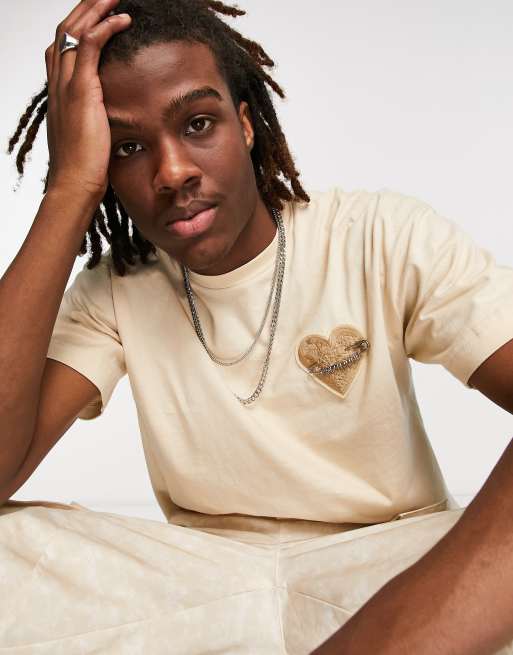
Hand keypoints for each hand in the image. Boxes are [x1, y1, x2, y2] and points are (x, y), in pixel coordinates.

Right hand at [44, 0, 130, 198]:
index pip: (62, 47)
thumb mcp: (86, 138)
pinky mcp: (81, 90)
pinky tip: (123, 18)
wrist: (75, 184)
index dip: (77, 26)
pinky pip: (89, 45)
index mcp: (58, 93)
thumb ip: (92, 122)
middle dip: (85, 8)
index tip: (95, 15)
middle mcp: (57, 83)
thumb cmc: (83, 169)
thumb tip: (104, 123)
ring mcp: (66, 85)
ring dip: (95, 8)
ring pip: (75, 30)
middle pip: (65, 30)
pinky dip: (105, 27)